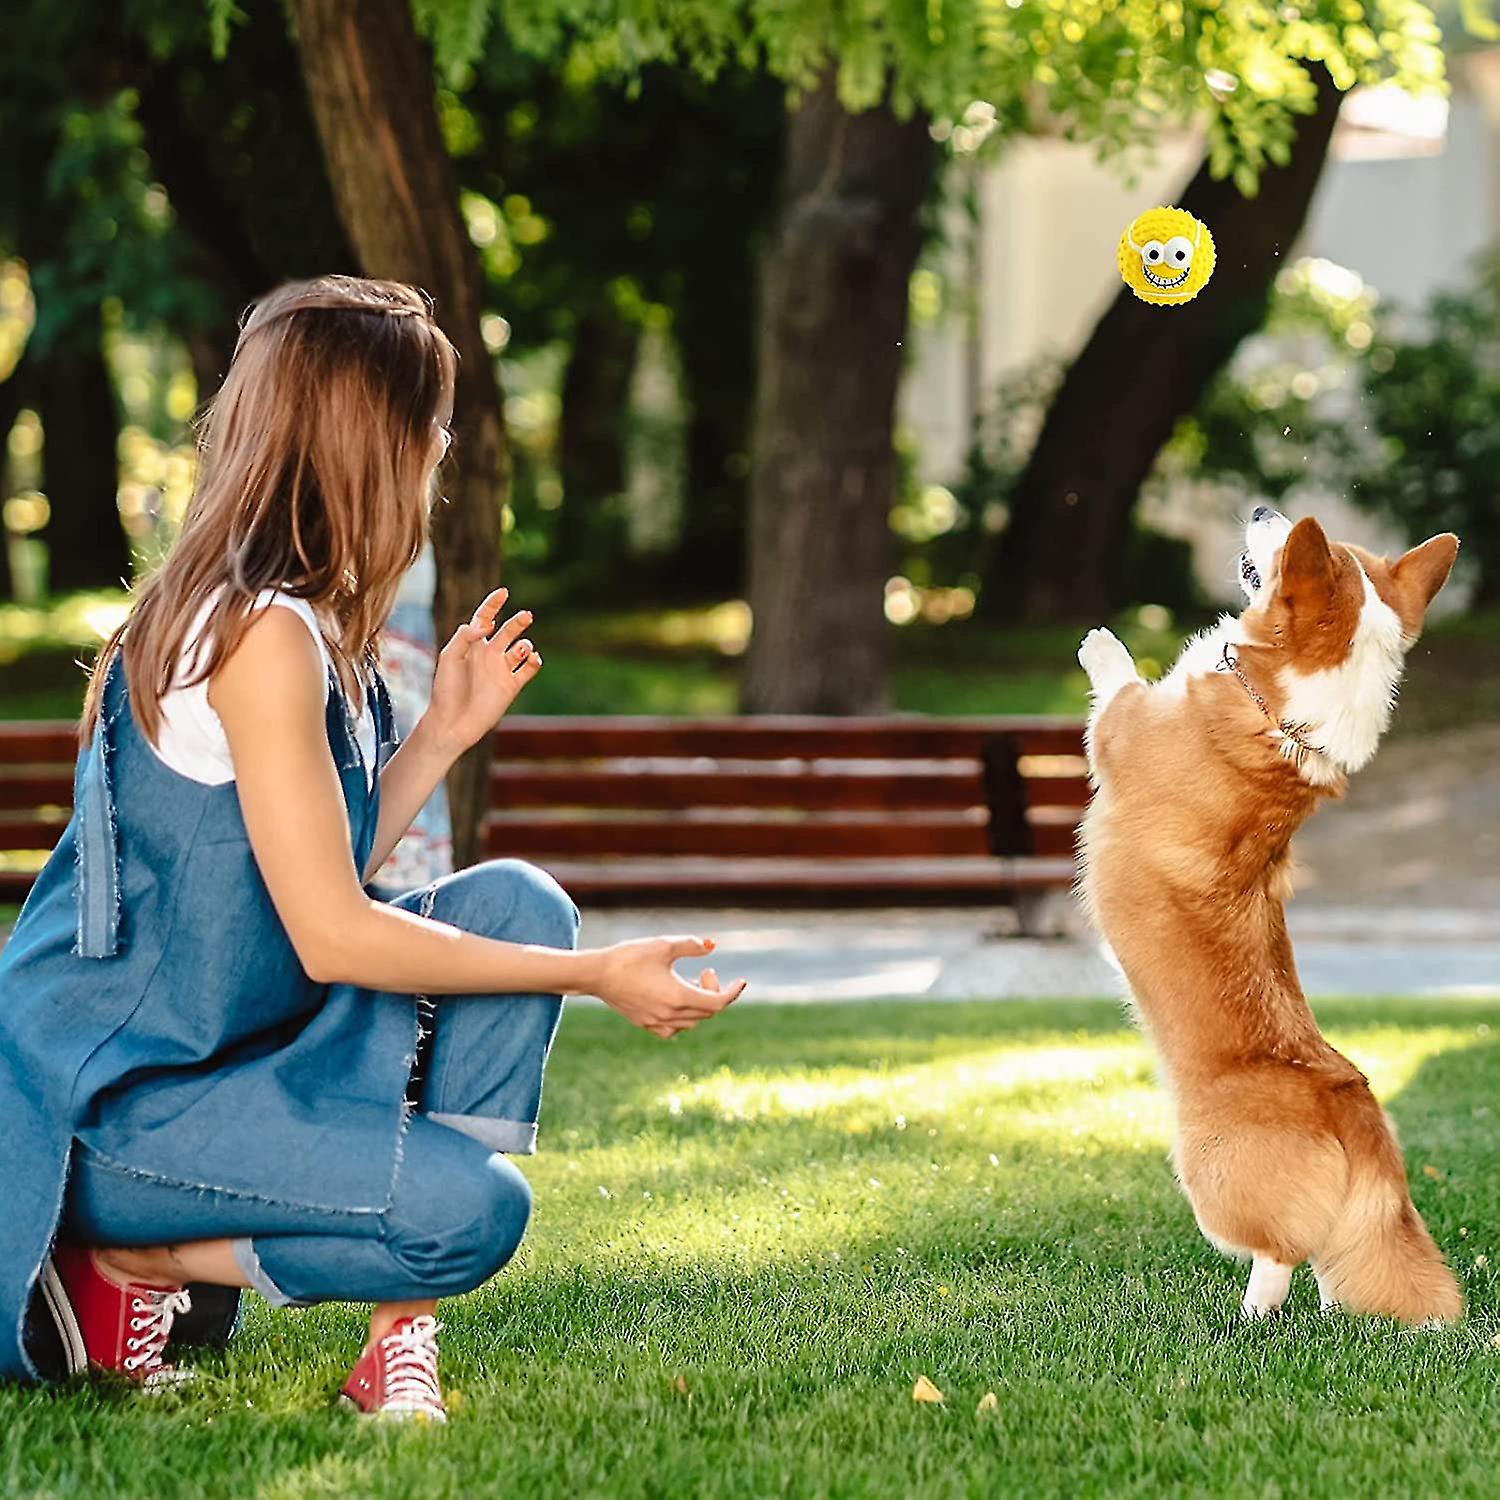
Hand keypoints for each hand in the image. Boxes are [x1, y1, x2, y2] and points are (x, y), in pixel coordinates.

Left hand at [425, 588, 540, 753]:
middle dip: (518, 621)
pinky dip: (534, 661)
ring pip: (521, 648)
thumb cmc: (446, 689)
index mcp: (472, 644)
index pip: (485, 617)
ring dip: (525, 643)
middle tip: (526, 616)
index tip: (504, 592)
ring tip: (520, 649)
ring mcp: (501, 670)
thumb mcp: (449, 657)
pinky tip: (532, 658)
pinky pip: (529, 669)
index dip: (494, 604)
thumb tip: (487, 624)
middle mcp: (488, 654)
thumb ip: (465, 636)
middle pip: (508, 630)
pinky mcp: (512, 686)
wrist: (452, 722)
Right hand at [593, 936, 746, 1038]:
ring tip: (688, 981)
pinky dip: (684, 1017)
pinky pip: (675, 1028)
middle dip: (713, 991)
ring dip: (699, 1003)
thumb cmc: (630, 956)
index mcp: (678, 997)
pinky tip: (676, 1000)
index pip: (718, 1002)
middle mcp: (671, 1015)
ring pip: (693, 1021)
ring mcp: (658, 1023)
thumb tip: (712, 945)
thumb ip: (691, 945)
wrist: (597, 974)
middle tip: (704, 970)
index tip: (742, 981)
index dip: (733, 992)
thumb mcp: (664, 945)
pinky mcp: (646, 1025)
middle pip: (708, 1011)